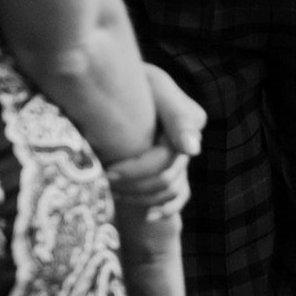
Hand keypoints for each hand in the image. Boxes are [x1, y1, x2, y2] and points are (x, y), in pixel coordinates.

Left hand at [105, 64, 205, 221]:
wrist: (118, 79)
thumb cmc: (132, 78)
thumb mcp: (155, 86)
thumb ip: (176, 114)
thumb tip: (192, 150)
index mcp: (188, 120)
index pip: (165, 161)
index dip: (135, 171)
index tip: (107, 171)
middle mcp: (188, 142)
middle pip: (165, 180)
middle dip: (132, 185)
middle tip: (103, 180)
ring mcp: (182, 158)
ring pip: (169, 191)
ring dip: (141, 197)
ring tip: (112, 191)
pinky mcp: (175, 169)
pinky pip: (179, 197)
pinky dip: (165, 209)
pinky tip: (147, 217)